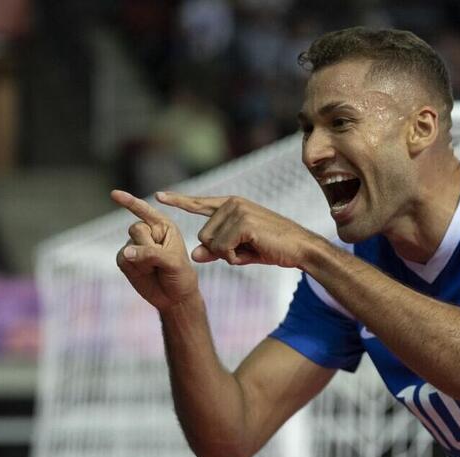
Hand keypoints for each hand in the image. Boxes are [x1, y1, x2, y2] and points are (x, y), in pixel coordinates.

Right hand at [111, 190, 199, 310]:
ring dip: (143, 259)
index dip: (129, 202)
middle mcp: (148, 232)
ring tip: (155, 269)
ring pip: (129, 245)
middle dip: (147, 245)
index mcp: (163, 226)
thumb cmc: (180, 275)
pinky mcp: (126, 260)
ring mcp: (135, 245)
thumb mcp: (173, 262)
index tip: (114, 194)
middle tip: (161, 259)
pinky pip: (122, 258)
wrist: (174, 297)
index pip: (145, 210)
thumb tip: (126, 253)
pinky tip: (144, 273)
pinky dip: (134, 267)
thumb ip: (152, 253)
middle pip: (136, 228)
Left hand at [155, 192, 320, 268]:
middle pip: (203, 236)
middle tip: (248, 248)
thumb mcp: (240, 250)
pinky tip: (255, 250)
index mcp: (231, 205)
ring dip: (229, 255)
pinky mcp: (244, 222)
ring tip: (253, 248)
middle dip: (221, 251)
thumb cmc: (272, 247)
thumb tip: (194, 255)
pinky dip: (236, 257)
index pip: (199, 203)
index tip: (158, 196)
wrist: (301, 248)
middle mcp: (232, 203)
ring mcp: (238, 211)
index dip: (178, 200)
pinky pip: (223, 249)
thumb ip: (216, 251)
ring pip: (211, 244)